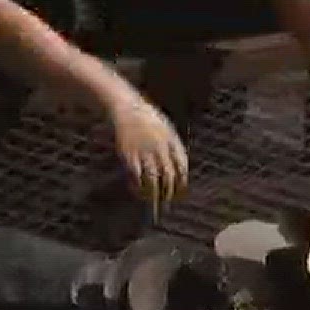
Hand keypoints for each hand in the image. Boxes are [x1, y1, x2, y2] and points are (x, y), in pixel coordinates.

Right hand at [107, 95, 187, 211]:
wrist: (128, 108)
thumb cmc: (149, 118)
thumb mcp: (167, 129)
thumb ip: (173, 147)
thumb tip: (178, 169)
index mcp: (172, 141)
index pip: (182, 166)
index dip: (182, 182)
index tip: (181, 192)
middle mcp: (160, 148)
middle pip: (168, 176)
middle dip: (169, 191)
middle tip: (168, 202)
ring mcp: (145, 152)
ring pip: (152, 179)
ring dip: (154, 193)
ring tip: (153, 201)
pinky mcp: (130, 155)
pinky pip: (136, 176)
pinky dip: (137, 186)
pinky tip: (138, 191)